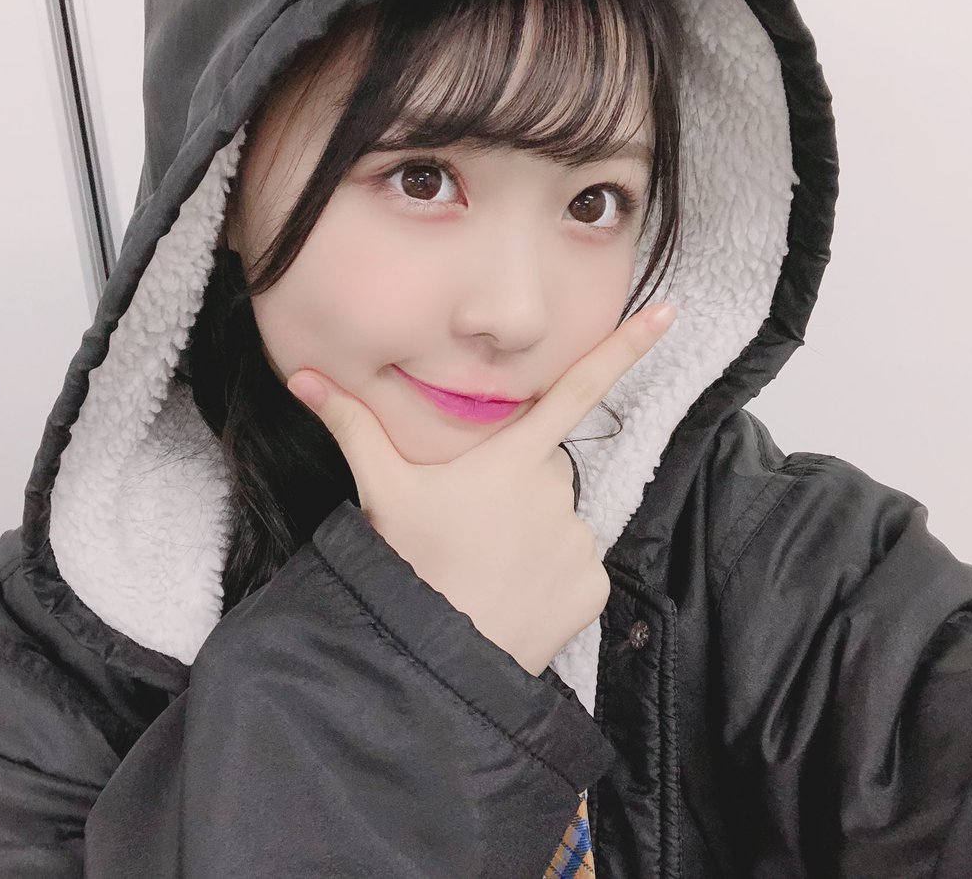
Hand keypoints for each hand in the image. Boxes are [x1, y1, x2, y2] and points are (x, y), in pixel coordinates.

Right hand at [286, 302, 677, 675]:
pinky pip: (577, 568)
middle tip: (470, 529)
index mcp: (512, 458)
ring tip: (487, 569)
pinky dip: (551, 578)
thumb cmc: (411, 563)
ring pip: (559, 523)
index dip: (623, 349)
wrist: (439, 656)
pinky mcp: (594, 587)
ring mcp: (580, 541)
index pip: (575, 390)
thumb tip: (302, 375)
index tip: (669, 315)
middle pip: (543, 473)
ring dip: (531, 537)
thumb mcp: (381, 491)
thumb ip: (352, 426)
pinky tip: (516, 596)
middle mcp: (556, 491)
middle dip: (514, 491)